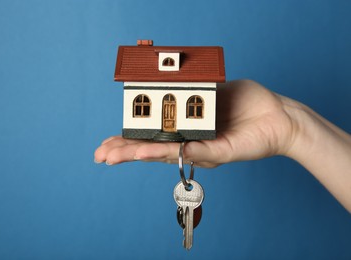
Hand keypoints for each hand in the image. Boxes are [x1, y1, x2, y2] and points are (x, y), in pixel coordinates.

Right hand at [94, 80, 296, 166]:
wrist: (279, 114)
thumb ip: (190, 88)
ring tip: (112, 156)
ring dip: (136, 153)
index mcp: (185, 127)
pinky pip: (188, 152)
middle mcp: (189, 141)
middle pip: (152, 147)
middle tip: (101, 155)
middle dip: (124, 151)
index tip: (108, 140)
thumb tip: (168, 81)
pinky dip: (165, 152)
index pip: (152, 133)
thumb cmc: (248, 101)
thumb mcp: (212, 87)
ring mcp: (201, 149)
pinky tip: (144, 152)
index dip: (130, 136)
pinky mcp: (217, 153)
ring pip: (164, 153)